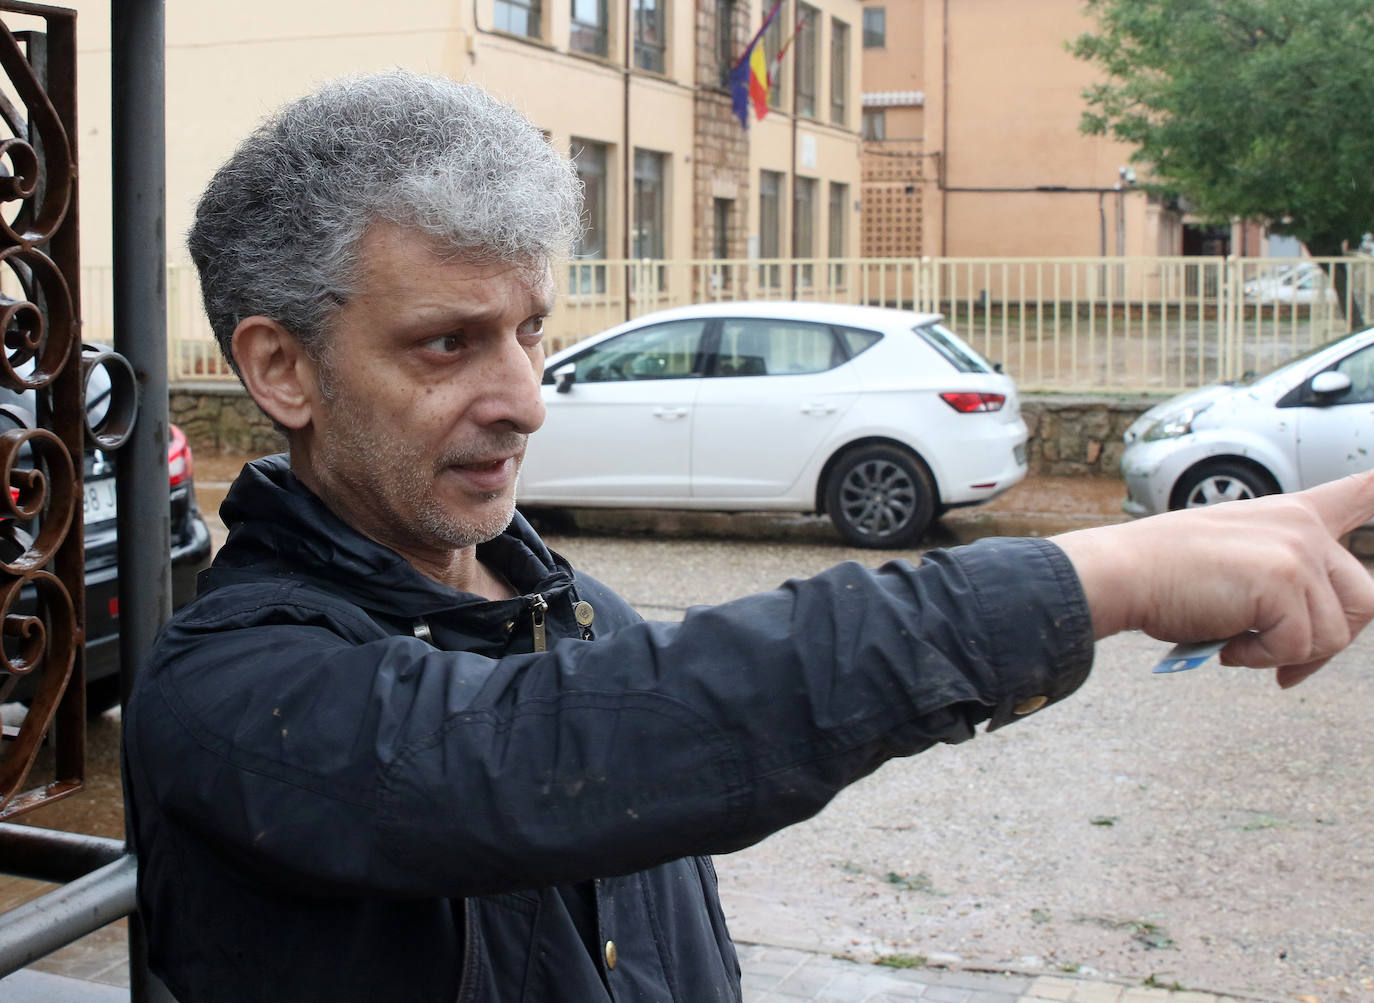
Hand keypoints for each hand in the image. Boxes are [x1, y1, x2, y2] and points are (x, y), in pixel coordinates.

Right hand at [1052, 469, 1373, 687]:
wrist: (1124, 572)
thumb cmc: (1163, 573)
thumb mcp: (1234, 559)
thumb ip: (1280, 578)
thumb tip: (1310, 640)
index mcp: (1291, 514)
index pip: (1359, 494)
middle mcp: (1304, 527)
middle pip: (1364, 601)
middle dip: (1327, 643)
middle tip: (1285, 665)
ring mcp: (1297, 552)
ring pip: (1335, 635)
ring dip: (1286, 655)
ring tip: (1237, 645)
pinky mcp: (1284, 583)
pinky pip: (1298, 647)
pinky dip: (1261, 660)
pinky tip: (1225, 646)